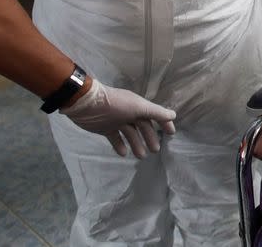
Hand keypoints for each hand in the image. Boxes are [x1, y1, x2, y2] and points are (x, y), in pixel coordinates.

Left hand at [60, 78, 176, 158]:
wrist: (88, 105)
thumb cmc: (116, 104)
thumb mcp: (138, 107)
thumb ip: (155, 112)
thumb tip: (173, 115)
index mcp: (138, 106)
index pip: (155, 115)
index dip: (164, 123)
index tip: (171, 134)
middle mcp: (129, 113)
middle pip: (143, 127)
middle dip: (150, 138)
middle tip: (155, 150)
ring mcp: (117, 121)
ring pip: (131, 135)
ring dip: (137, 144)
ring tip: (141, 156)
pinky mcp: (106, 129)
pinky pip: (116, 139)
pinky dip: (120, 146)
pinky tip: (124, 153)